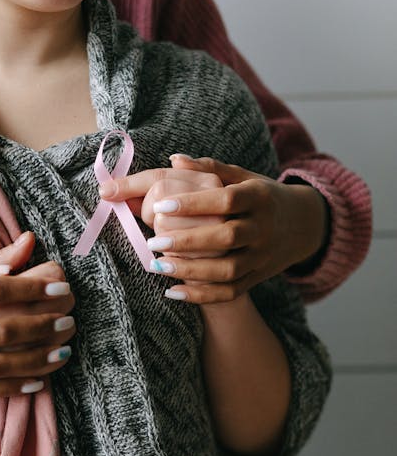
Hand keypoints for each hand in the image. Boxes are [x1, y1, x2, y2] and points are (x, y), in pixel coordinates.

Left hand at [99, 155, 328, 303]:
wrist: (302, 226)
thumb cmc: (261, 197)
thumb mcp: (243, 177)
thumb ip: (209, 169)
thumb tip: (174, 160)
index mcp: (259, 197)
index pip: (226, 200)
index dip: (194, 204)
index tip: (161, 206)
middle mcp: (263, 228)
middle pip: (227, 237)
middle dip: (188, 241)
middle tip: (153, 242)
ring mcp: (261, 256)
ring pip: (227, 269)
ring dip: (191, 271)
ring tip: (158, 266)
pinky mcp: (256, 278)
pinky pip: (229, 292)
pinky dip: (201, 296)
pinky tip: (173, 292)